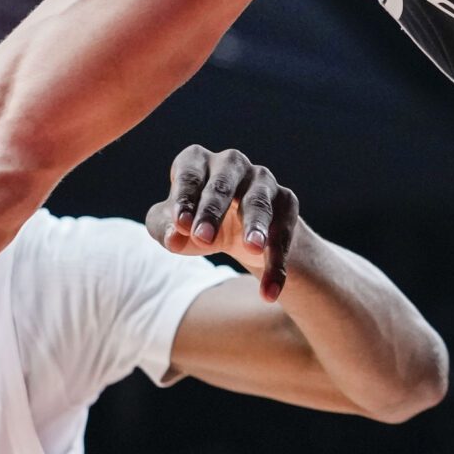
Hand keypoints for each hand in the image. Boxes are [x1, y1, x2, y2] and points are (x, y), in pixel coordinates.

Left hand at [146, 145, 299, 300]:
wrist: (246, 239)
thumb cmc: (200, 224)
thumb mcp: (174, 229)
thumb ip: (165, 230)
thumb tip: (174, 239)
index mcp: (198, 162)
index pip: (189, 174)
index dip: (184, 197)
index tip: (181, 225)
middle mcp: (232, 164)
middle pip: (222, 184)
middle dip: (212, 211)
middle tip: (203, 239)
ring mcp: (262, 181)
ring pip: (259, 202)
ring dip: (255, 225)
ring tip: (252, 248)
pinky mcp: (287, 202)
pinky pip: (282, 234)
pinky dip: (276, 264)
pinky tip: (269, 291)